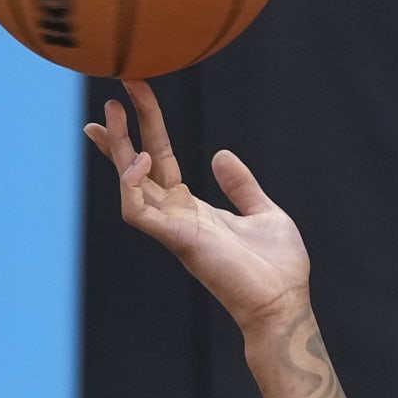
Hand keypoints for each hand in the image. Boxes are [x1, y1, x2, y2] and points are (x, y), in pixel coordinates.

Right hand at [84, 80, 310, 332]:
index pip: (159, 160)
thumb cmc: (277, 266)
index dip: (145, 129)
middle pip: (136, 167)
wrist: (284, 302)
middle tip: (112, 95)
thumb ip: (240, 185)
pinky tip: (141, 158)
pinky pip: (138, 211)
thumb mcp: (263, 212)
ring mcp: (173, 228)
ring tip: (115, 115)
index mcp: (192, 208)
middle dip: (122, 133)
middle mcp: (175, 216)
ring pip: (129, 184)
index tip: (130, 99)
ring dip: (119, 149)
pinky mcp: (177, 241)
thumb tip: (220, 155)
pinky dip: (132, 185)